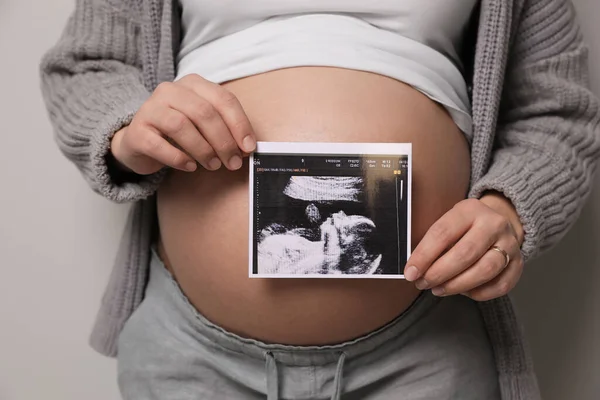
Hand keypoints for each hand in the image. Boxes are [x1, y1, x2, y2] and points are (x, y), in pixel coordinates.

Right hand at [110, 74, 256, 174]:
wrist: (140, 140)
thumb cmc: (179, 133)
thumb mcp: (204, 125)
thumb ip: (225, 129)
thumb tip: (248, 147)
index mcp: (193, 84)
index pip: (223, 99)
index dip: (239, 124)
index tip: (249, 147)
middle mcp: (170, 90)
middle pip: (204, 113)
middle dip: (223, 141)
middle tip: (233, 162)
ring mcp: (150, 109)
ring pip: (181, 126)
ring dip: (203, 149)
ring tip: (213, 165)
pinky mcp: (137, 131)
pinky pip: (159, 145)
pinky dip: (179, 158)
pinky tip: (190, 167)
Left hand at [404, 194, 524, 300]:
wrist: (499, 223)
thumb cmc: (465, 227)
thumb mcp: (449, 222)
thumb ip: (433, 242)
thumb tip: (414, 268)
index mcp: (470, 210)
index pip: (443, 233)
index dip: (424, 256)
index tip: (410, 273)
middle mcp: (493, 224)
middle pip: (465, 253)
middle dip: (439, 273)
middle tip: (423, 283)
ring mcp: (510, 244)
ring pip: (485, 270)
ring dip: (457, 285)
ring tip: (439, 289)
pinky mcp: (518, 263)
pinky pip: (500, 285)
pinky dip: (479, 293)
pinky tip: (463, 292)